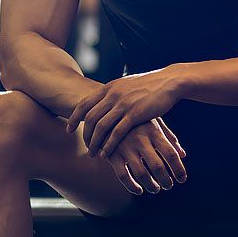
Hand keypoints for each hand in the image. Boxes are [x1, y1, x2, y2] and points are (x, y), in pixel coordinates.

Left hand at [67, 68, 182, 157]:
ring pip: (101, 127)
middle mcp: (113, 95)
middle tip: (85, 146)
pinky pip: (117, 133)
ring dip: (94, 142)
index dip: (74, 117)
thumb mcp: (126, 85)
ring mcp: (123, 104)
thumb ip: (113, 93)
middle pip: (90, 118)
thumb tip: (102, 100)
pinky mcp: (135, 114)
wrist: (169, 82)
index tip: (68, 129)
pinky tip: (106, 153)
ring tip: (92, 153)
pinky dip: (109, 145)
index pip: (84, 104)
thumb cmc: (149, 86)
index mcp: (109, 88)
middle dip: (85, 134)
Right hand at [105, 118, 187, 194]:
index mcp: (153, 131)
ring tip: (156, 189)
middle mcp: (140, 139)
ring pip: (141, 174)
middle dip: (166, 181)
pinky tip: (139, 190)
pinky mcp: (112, 154)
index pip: (171, 154)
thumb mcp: (154, 123)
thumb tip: (183, 155)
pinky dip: (132, 187)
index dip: (179, 169)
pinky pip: (123, 176)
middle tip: (168, 186)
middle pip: (158, 166)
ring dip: (151, 186)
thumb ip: (169, 138)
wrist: (106, 113)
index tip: (182, 179)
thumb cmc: (136, 119)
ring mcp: (125, 147)